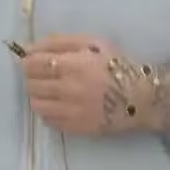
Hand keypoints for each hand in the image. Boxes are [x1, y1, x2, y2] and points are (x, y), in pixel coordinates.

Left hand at [18, 34, 151, 137]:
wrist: (141, 98)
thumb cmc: (117, 65)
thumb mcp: (93, 42)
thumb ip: (60, 41)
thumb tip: (30, 48)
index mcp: (72, 64)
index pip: (32, 64)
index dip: (28, 61)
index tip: (34, 61)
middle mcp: (67, 89)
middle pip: (31, 84)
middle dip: (33, 77)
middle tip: (44, 75)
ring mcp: (70, 111)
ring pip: (36, 104)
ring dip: (38, 95)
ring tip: (51, 90)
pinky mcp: (74, 128)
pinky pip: (47, 120)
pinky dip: (48, 111)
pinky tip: (61, 104)